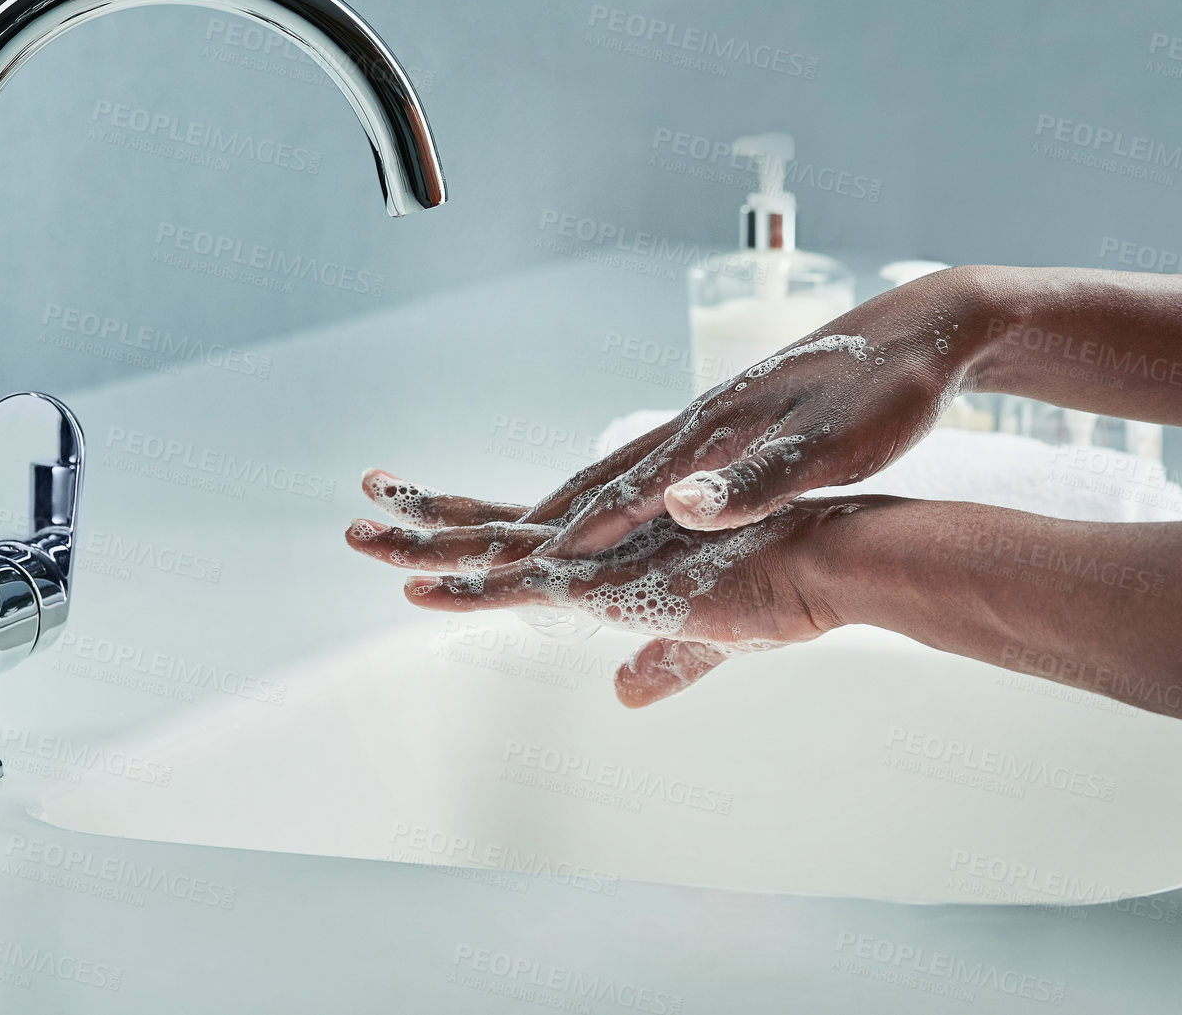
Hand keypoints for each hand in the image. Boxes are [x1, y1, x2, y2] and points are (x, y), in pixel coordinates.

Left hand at [350, 469, 857, 706]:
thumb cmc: (777, 588)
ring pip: (488, 551)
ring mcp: (595, 562)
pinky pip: (522, 593)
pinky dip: (468, 593)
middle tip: (369, 488)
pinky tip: (419, 594)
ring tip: (357, 529)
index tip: (418, 504)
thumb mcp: (701, 637)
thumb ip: (660, 664)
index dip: (466, 521)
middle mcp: (589, 545)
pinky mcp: (612, 587)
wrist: (824, 563)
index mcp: (605, 553)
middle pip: (488, 525)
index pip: (518, 533)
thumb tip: (621, 693)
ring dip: (419, 545)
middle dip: (423, 513)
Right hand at [528, 266, 986, 555]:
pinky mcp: (741, 422)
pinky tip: (634, 506)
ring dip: (582, 502)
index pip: (625, 493)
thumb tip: (678, 505)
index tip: (523, 572)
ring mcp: (720, 420)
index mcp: (716, 432)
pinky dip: (626, 491)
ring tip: (545, 533)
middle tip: (498, 554)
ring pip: (630, 467)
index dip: (574, 537)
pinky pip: (661, 464)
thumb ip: (756, 481)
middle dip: (553, 516)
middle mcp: (704, 422)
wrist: (924, 328)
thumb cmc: (887, 392)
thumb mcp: (831, 447)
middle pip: (609, 474)